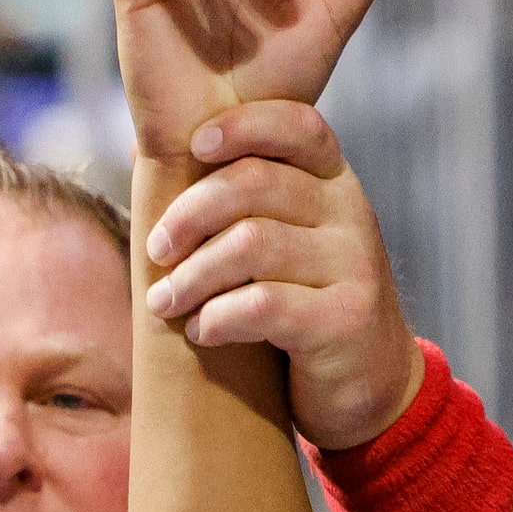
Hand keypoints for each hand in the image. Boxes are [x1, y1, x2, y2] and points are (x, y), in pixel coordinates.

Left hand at [141, 100, 425, 448]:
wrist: (369, 386)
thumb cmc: (304, 304)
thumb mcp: (286, 239)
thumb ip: (238, 195)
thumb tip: (144, 144)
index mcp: (335, 184)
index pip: (297, 126)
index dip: (242, 125)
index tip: (195, 147)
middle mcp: (352, 215)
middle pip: (254, 183)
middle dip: (189, 215)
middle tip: (157, 251)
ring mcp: (355, 267)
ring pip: (251, 245)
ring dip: (192, 276)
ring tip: (165, 302)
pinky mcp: (347, 320)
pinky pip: (262, 305)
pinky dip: (217, 318)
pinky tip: (202, 330)